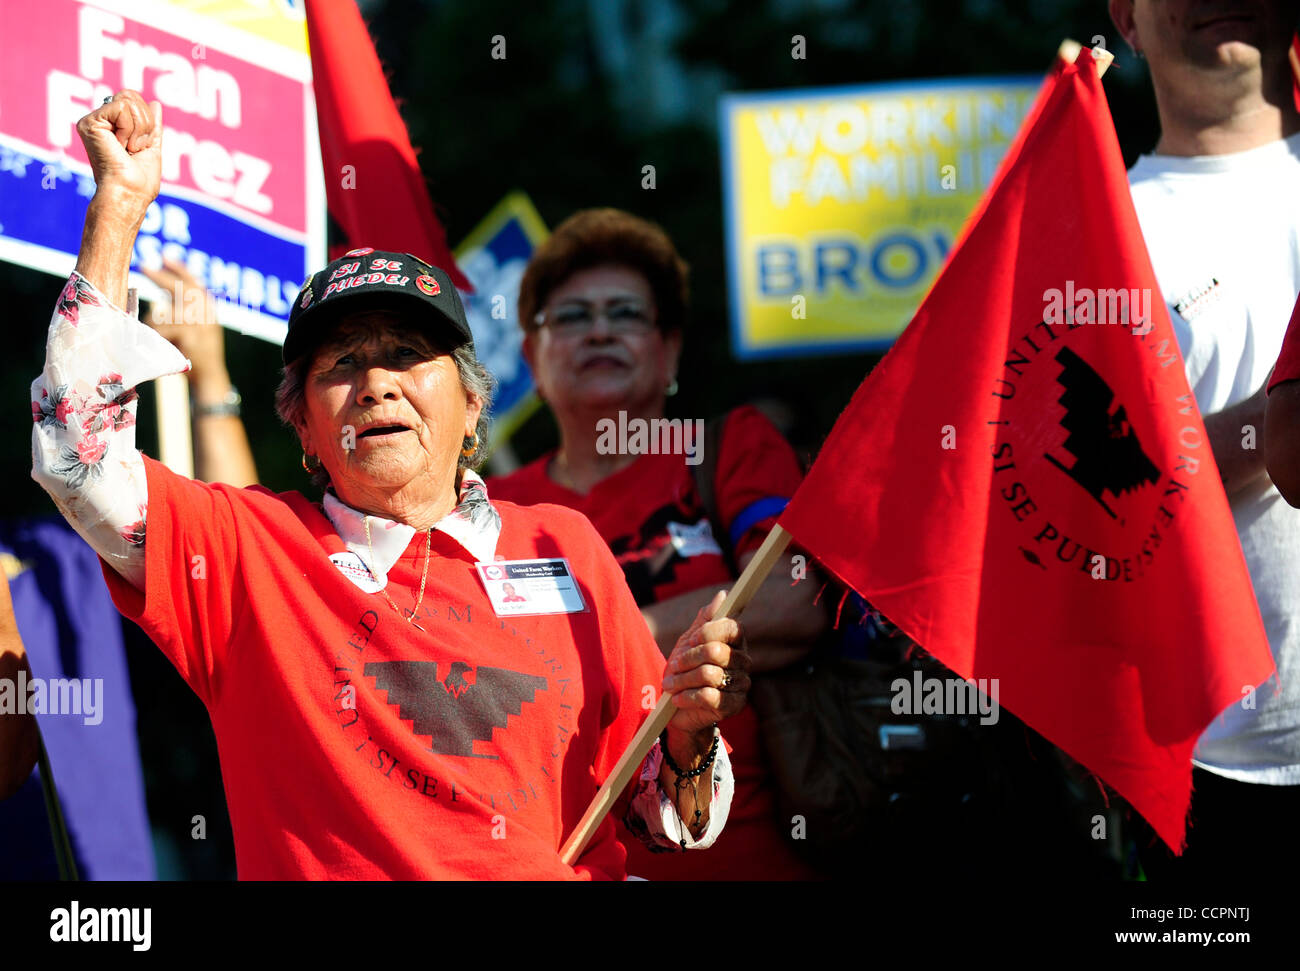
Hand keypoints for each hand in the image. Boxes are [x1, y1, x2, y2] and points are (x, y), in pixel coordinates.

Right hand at [76, 90, 162, 218]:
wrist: (129, 191)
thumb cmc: (140, 179)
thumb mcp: (150, 146)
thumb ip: (151, 125)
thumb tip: (155, 104)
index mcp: (112, 126)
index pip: (135, 102)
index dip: (147, 123)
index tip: (139, 147)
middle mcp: (99, 121)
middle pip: (131, 96)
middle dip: (144, 124)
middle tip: (134, 148)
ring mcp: (92, 120)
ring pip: (128, 100)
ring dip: (139, 129)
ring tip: (127, 149)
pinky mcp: (89, 122)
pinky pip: (122, 106)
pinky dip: (130, 129)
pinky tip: (120, 145)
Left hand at [143, 258, 227, 386]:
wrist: (209, 378)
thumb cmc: (197, 354)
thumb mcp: (198, 328)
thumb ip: (186, 311)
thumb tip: (164, 296)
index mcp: (209, 307)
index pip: (193, 281)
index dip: (178, 268)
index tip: (165, 256)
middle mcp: (206, 311)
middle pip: (179, 287)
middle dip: (159, 275)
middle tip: (143, 265)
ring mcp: (198, 321)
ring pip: (163, 312)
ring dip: (155, 325)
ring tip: (162, 339)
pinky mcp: (188, 332)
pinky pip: (160, 327)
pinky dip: (157, 337)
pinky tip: (165, 346)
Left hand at [661, 590, 750, 739]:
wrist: (679, 708)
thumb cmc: (685, 670)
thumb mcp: (689, 641)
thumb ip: (705, 619)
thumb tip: (723, 595)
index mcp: (735, 642)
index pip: (732, 628)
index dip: (708, 632)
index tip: (690, 640)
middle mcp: (743, 661)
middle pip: (715, 651)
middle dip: (687, 659)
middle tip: (673, 667)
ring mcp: (741, 684)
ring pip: (709, 674)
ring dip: (682, 680)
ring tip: (670, 686)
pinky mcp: (734, 705)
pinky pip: (709, 696)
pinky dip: (687, 697)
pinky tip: (678, 699)